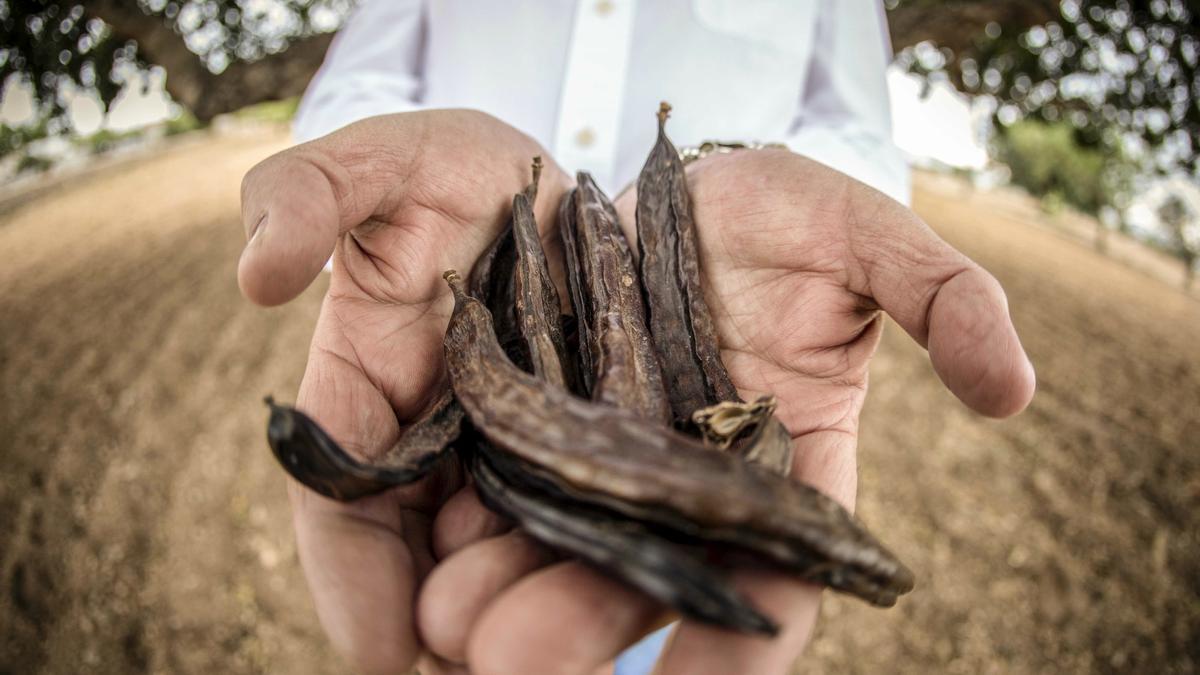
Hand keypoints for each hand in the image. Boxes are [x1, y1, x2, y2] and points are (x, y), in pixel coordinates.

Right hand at [238, 110, 571, 673]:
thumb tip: (258, 276)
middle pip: (440, 551)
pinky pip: (613, 519)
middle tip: (481, 666)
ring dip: (538, 611)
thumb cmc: (457, 170)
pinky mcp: (613, 451)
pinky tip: (651, 605)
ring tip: (555, 662)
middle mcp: (452, 447)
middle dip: (451, 614)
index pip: (346, 501)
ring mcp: (534, 455)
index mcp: (377, 400)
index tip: (374, 648)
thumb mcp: (385, 160)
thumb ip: (310, 194)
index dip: (349, 576)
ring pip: (527, 550)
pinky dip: (625, 567)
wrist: (560, 181)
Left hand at [415, 150, 1034, 673]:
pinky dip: (469, 524)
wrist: (672, 180)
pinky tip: (425, 557)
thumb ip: (944, 299)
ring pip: (562, 545)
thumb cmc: (780, 212)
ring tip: (452, 627)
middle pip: (646, 577)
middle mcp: (690, 484)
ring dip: (511, 594)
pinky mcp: (537, 418)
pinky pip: (503, 483)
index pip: (776, 580)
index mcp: (784, 466)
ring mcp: (609, 458)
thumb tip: (1013, 392)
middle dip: (585, 628)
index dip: (745, 642)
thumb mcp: (866, 236)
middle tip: (515, 666)